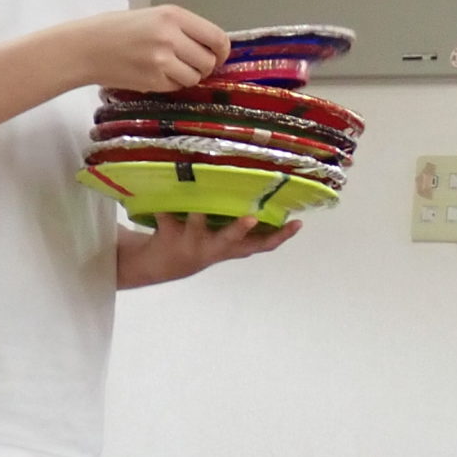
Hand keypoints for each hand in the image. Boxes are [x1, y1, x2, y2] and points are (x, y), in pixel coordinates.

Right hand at [72, 7, 229, 92]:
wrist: (85, 48)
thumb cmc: (115, 29)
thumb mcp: (153, 16)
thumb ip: (182, 28)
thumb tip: (211, 45)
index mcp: (173, 15)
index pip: (216, 37)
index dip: (222, 51)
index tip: (218, 55)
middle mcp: (171, 36)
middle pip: (209, 61)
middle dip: (204, 66)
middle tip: (190, 63)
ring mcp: (162, 60)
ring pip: (195, 77)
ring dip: (188, 77)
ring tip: (169, 68)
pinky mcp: (153, 80)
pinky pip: (177, 87)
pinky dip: (171, 84)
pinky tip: (154, 74)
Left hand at [118, 213, 300, 287]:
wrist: (160, 266)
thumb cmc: (201, 246)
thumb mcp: (224, 244)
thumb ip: (244, 231)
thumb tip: (268, 198)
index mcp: (231, 248)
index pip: (262, 245)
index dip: (281, 236)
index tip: (297, 223)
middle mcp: (213, 247)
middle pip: (229, 238)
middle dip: (240, 229)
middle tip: (251, 218)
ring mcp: (190, 241)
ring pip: (196, 223)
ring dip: (198, 212)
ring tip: (199, 196)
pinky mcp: (168, 233)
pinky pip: (165, 215)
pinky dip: (163, 206)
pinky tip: (162, 191)